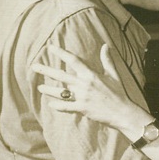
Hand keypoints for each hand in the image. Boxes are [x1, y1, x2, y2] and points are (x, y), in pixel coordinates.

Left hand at [34, 45, 148, 139]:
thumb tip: (105, 46)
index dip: (60, 53)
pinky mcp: (83, 109)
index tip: (50, 48)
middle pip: (61, 76)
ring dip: (49, 90)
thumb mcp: (114, 75)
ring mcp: (83, 97)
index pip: (73, 60)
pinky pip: (67, 107)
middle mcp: (84, 85)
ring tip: (40, 88)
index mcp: (91, 75)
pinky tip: (51, 104)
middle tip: (34, 66)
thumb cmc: (119, 94)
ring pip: (61, 92)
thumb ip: (107, 60)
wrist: (124, 113)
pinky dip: (59, 106)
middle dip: (46, 70)